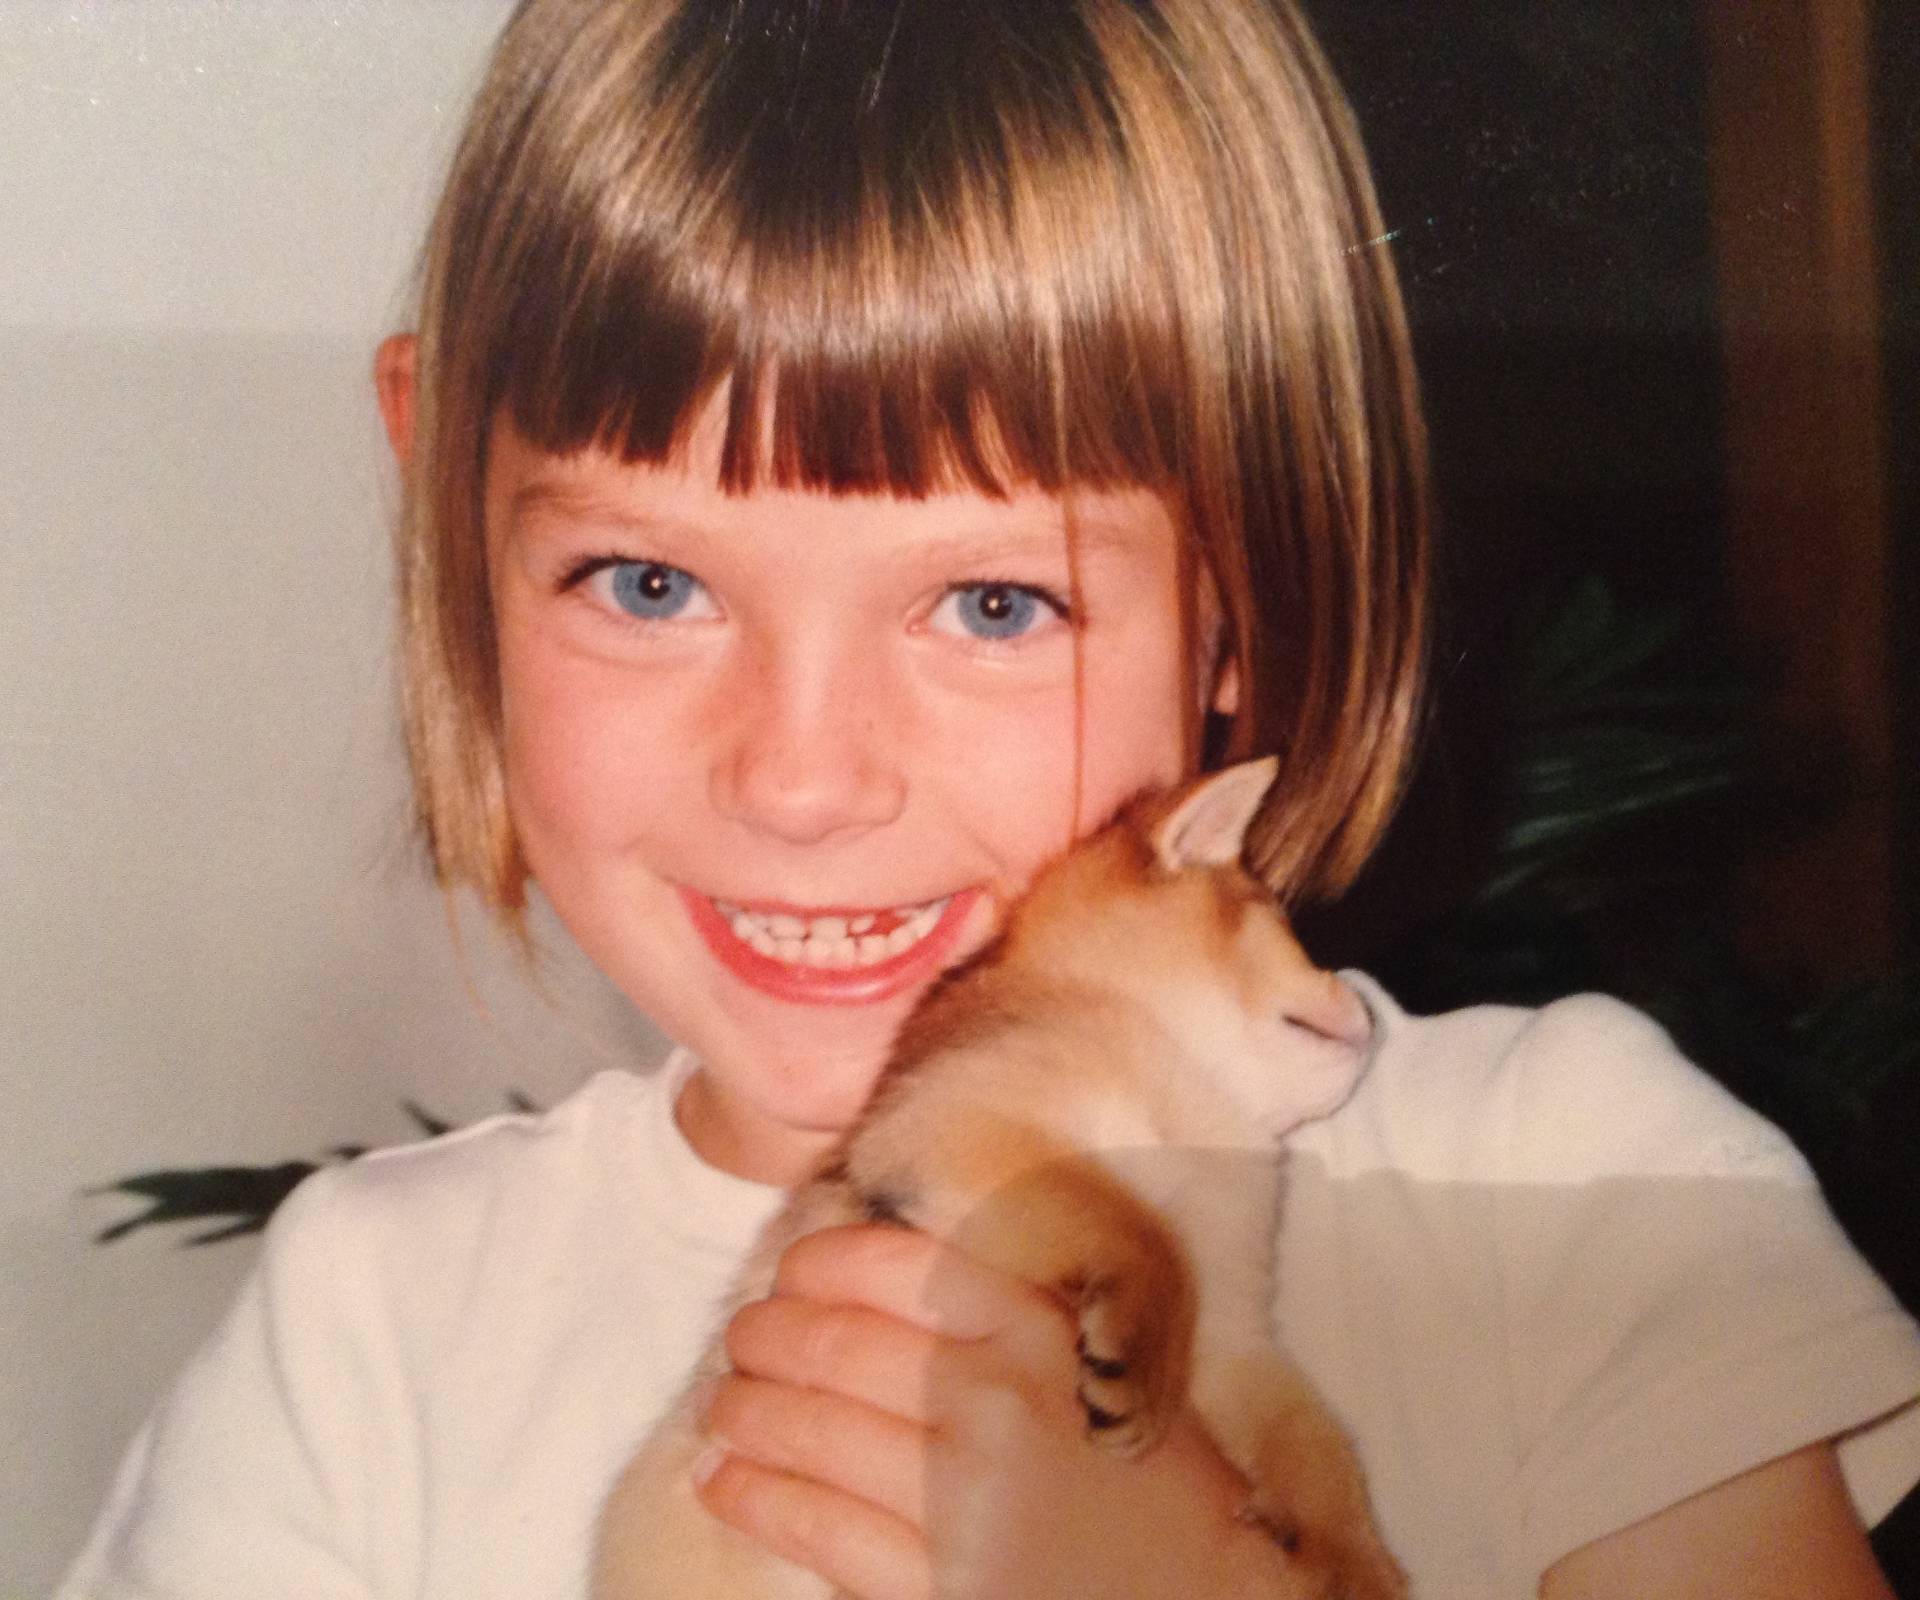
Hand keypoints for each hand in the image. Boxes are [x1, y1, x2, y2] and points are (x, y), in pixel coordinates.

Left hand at [693, 1224, 1302, 1599]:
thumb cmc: (1167, 1485)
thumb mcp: (1106, 1366)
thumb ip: (1013, 1318)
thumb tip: (882, 1286)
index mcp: (1038, 1330)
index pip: (895, 1266)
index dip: (821, 1262)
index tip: (793, 1270)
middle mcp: (991, 1397)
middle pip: (832, 1345)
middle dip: (764, 1338)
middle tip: (743, 1340)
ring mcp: (960, 1495)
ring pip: (809, 1432)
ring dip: (744, 1414)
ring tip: (723, 1408)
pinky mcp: (940, 1583)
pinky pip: (817, 1527)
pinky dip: (755, 1497)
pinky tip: (725, 1482)